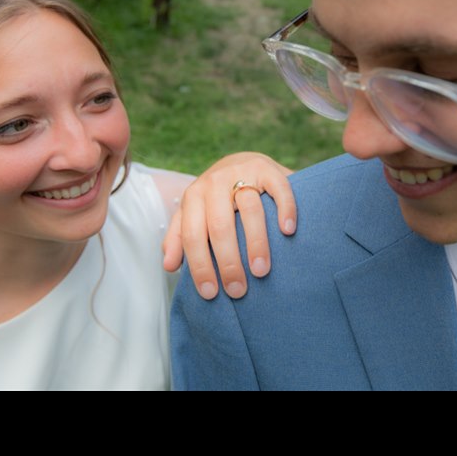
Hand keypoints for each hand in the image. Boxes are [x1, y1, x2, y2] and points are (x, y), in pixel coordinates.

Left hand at [162, 152, 295, 299]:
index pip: (193, 234)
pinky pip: (279, 189)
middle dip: (228, 261)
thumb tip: (169, 266)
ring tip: (261, 271)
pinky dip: (284, 209)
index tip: (211, 293)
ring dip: (256, 243)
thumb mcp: (193, 214)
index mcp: (194, 196)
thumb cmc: (216, 199)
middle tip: (237, 289)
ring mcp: (243, 172)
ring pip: (250, 208)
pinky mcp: (268, 168)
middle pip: (220, 225)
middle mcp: (215, 182)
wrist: (241, 162)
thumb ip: (179, 237)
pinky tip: (287, 231)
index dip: (200, 265)